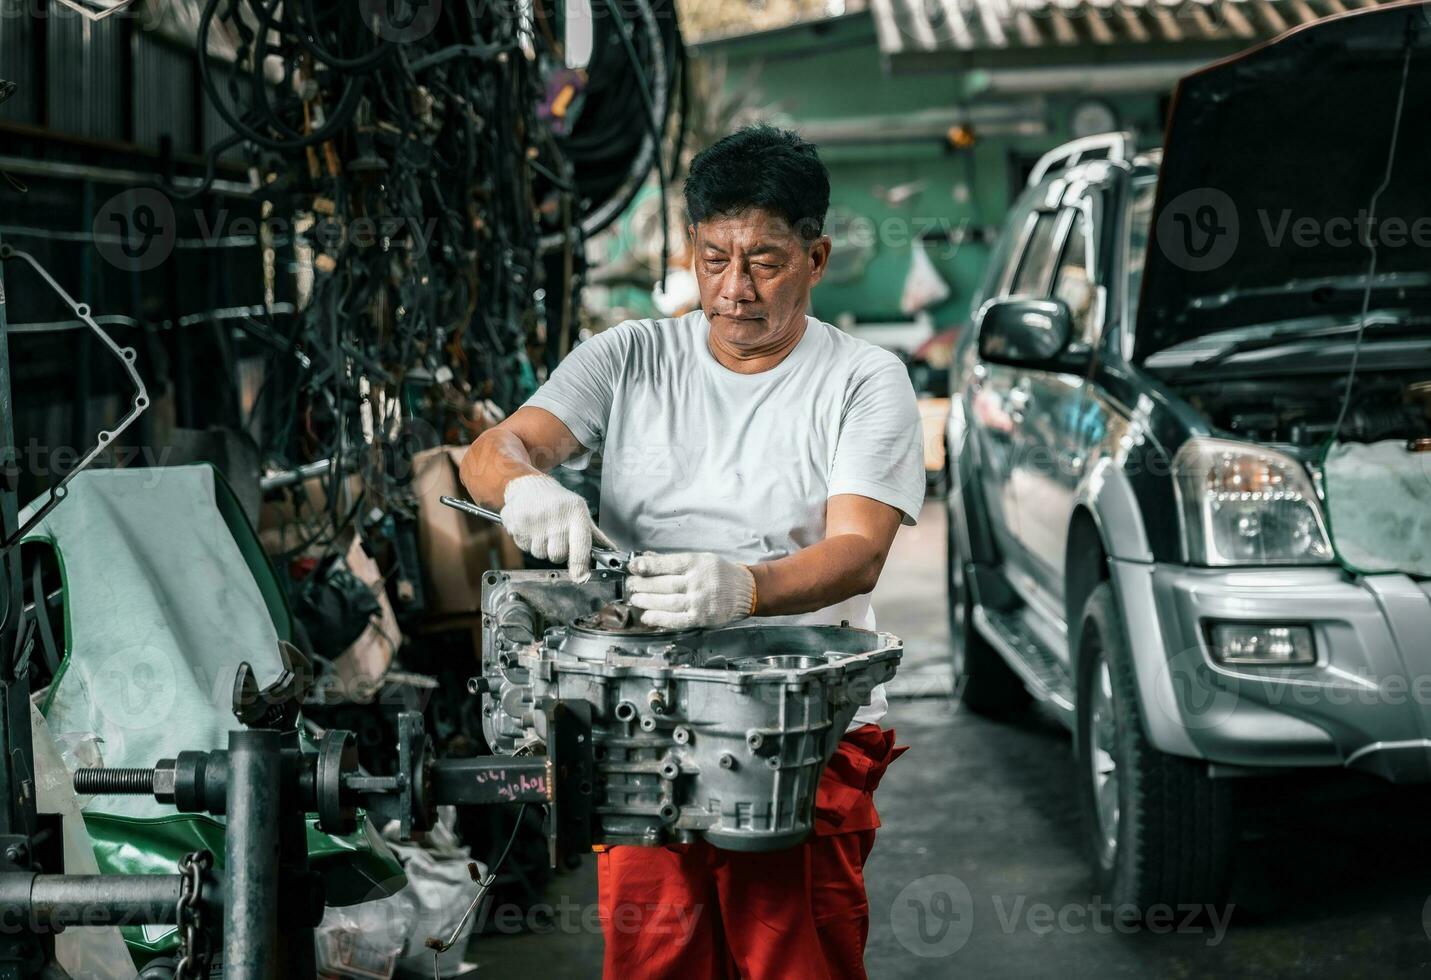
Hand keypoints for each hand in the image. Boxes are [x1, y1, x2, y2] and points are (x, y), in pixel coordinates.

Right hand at [500, 474, 613, 581]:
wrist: (530, 485)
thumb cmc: (560, 502)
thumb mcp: (580, 513)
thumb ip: (595, 536)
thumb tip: (612, 552)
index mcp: (576, 514)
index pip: (580, 547)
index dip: (580, 566)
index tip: (580, 577)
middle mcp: (556, 517)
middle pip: (557, 556)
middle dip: (557, 552)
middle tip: (556, 537)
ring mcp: (535, 520)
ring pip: (539, 554)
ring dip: (541, 547)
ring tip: (542, 529)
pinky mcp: (516, 522)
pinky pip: (523, 547)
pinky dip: (526, 541)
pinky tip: (530, 527)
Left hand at [626, 552, 755, 629]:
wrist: (746, 591)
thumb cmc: (721, 573)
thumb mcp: (700, 559)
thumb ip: (674, 561)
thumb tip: (647, 559)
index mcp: (697, 563)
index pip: (667, 563)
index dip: (647, 565)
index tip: (633, 567)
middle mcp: (698, 582)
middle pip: (664, 584)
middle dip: (643, 584)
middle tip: (630, 585)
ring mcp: (699, 601)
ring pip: (667, 602)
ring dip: (647, 601)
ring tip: (635, 599)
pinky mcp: (701, 618)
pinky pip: (676, 620)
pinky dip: (659, 619)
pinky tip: (647, 617)